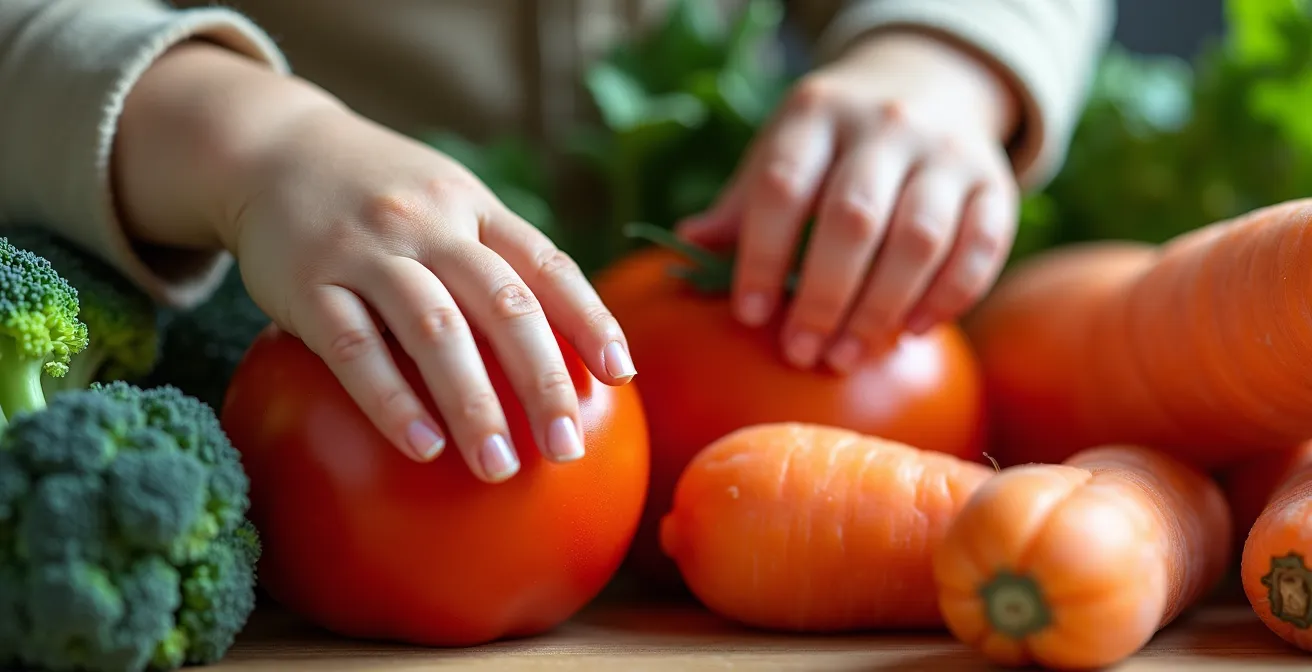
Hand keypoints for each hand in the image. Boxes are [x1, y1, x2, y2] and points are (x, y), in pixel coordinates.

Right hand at [114, 44, 636, 482]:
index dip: (588, 319)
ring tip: (500, 467)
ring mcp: (367, 250)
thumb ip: (494, 255)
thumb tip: (566, 344)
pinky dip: (391, 400)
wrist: (272, 147)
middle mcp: (429, 223)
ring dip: (473, 403)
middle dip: (543, 379)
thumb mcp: (446, 200)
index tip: (620, 376)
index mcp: (474, 207)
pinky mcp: (307, 284)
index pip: (546, 264)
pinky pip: (353, 347)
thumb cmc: (379, 194)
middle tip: (566, 448)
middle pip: (502, 303)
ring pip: (434, 329)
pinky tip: (423, 447)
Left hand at [677, 31, 1021, 371]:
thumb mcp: (783, 151)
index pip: (783, 187)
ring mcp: (948, 152)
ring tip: (846, 357)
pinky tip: (910, 334)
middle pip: (853, 218)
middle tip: (801, 353)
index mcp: (817, 113)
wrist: (929, 84)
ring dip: (880, 309)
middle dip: (823, 297)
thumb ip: (744, 202)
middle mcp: (886, 124)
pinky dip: (947, 298)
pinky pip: (980, 248)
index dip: (763, 256)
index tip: (751, 316)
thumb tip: (689, 242)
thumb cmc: (833, 143)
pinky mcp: (997, 183)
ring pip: (919, 238)